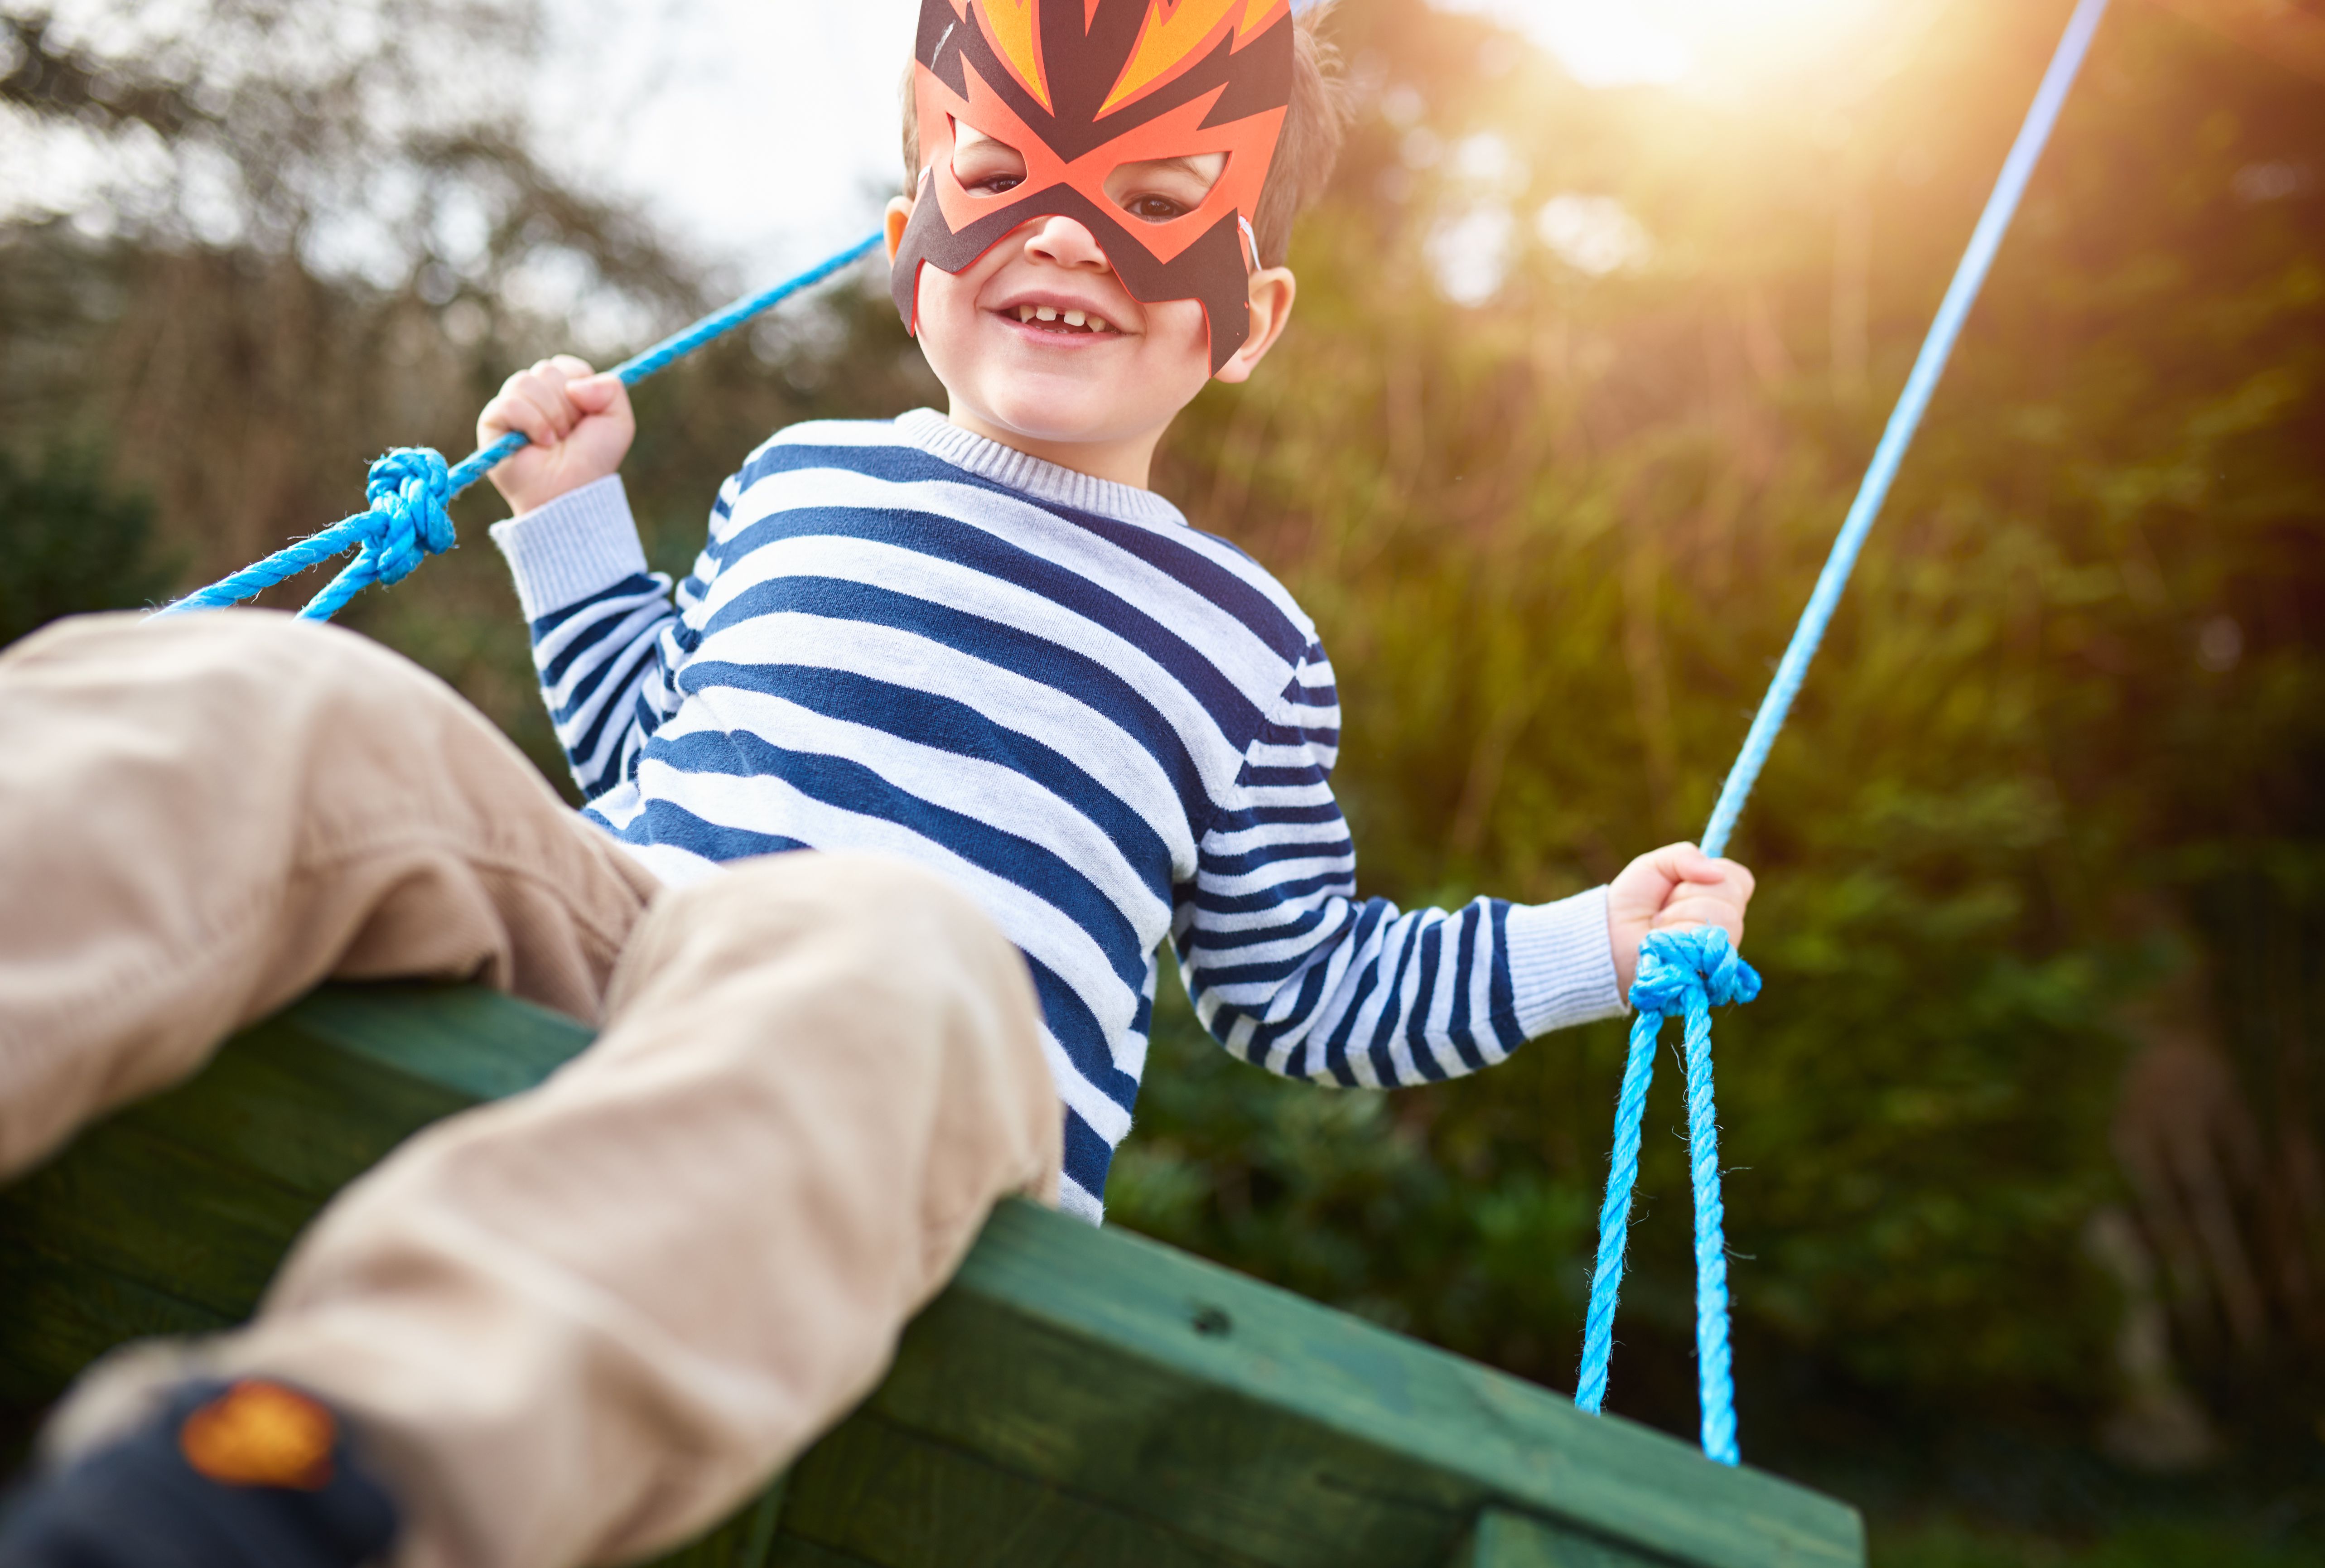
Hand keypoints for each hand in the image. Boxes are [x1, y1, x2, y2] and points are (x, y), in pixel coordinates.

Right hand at [478, 355, 635, 515]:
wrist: (572, 491)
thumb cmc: (593, 460)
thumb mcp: (619, 422)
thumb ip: (611, 387)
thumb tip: (574, 385)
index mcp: (561, 389)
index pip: (566, 365)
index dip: (580, 388)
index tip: (586, 416)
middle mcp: (534, 394)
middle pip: (546, 370)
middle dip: (566, 405)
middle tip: (569, 434)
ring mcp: (511, 406)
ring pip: (524, 381)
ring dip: (550, 415)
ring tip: (554, 441)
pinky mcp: (492, 421)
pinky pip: (509, 404)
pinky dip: (531, 423)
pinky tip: (539, 444)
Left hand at [1607, 843, 1755, 998]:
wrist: (1608, 938)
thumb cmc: (1631, 903)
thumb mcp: (1653, 866)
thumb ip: (1684, 856)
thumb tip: (1716, 873)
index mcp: (1718, 897)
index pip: (1740, 880)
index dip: (1713, 875)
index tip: (1681, 882)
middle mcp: (1725, 924)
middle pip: (1732, 896)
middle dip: (1688, 894)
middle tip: (1663, 907)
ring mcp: (1719, 949)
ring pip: (1723, 917)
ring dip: (1681, 914)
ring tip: (1661, 925)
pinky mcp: (1709, 970)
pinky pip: (1708, 941)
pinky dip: (1679, 934)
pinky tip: (1665, 940)